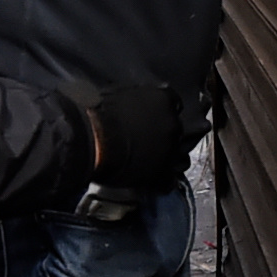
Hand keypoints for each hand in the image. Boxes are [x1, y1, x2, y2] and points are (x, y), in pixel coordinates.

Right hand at [72, 79, 182, 193]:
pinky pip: (170, 179)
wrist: (95, 141)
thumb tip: (134, 104)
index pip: (174, 102)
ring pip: (181, 156)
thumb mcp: (120, 96)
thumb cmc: (100, 116)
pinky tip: (152, 180)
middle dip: (166, 135)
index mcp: (163, 100)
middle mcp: (173, 124)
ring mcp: (171, 149)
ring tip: (154, 161)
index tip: (155, 115)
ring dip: (169, 158)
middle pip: (177, 130)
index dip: (163, 111)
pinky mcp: (163, 172)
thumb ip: (137, 99)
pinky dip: (162, 180)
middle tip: (149, 140)